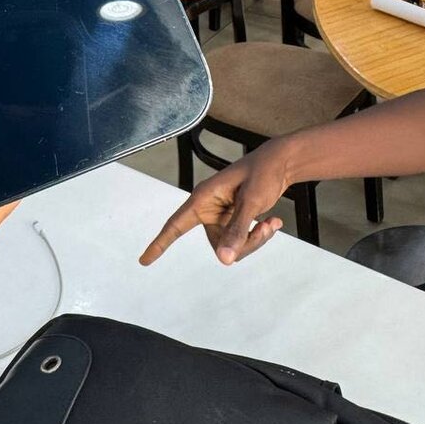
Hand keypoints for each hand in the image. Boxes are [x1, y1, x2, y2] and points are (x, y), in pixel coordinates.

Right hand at [139, 142, 289, 266]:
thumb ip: (237, 230)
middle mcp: (209, 208)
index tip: (144, 260)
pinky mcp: (234, 219)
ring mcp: (222, 216)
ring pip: (232, 247)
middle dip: (244, 244)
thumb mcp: (251, 202)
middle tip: (264, 228)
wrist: (279, 163)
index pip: (176, 225)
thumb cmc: (262, 173)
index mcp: (203, 198)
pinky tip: (273, 222)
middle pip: (218, 245)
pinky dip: (259, 235)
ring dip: (255, 240)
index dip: (160, 243)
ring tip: (270, 223)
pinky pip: (241, 241)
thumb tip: (224, 260)